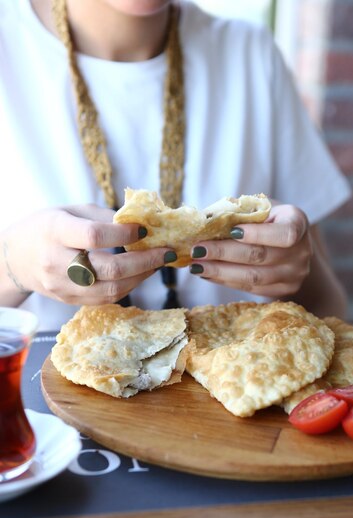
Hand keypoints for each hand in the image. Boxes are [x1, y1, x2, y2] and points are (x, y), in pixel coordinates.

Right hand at [1, 204, 174, 304]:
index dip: (124, 234)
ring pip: (111, 290)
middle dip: (144, 261)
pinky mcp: (69, 301)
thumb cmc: (47, 228)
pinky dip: (128, 287)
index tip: (144, 230)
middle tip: (166, 252)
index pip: (94, 236)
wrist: (16, 258)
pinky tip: (140, 274)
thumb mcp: (70, 210)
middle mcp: (57, 262)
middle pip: (108, 269)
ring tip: (157, 263)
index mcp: (55, 231)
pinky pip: (106, 299)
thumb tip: (142, 223)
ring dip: (141, 277)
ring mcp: (62, 286)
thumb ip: (104, 217)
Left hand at [189, 203, 312, 297]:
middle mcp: (301, 251)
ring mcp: (294, 275)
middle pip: (260, 256)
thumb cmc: (268, 220)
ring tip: (195, 266)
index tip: (230, 231)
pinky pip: (250, 288)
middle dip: (223, 253)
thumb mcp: (259, 207)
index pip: (283, 234)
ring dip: (219, 272)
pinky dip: (225, 281)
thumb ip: (238, 212)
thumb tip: (202, 221)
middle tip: (197, 251)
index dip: (257, 234)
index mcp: (297, 222)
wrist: (290, 245)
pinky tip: (207, 274)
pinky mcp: (282, 291)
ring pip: (252, 277)